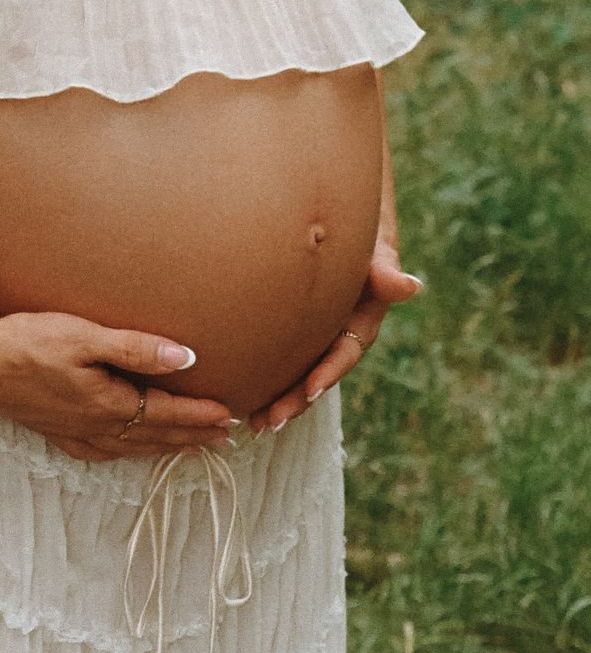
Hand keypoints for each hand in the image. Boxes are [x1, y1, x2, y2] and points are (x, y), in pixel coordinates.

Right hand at [0, 307, 234, 461]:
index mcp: (107, 404)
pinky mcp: (55, 430)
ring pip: (132, 447)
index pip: (166, 413)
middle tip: (226, 438)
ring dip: (166, 446)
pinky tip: (128, 450)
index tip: (230, 416)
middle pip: (155, 436)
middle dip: (193, 436)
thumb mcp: (86, 336)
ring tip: (192, 446)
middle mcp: (94, 426)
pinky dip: (128, 453)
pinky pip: (103, 451)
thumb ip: (137, 348)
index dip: (200, 416)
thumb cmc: (29, 341)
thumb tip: (186, 358)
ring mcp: (73, 432)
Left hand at [247, 240, 423, 433]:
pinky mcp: (296, 331)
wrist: (343, 228)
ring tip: (254, 423)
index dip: (329, 372)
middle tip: (270, 422)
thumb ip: (386, 271)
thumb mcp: (377, 253)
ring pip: (298, 373)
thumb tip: (410, 285)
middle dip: (296, 400)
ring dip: (278, 400)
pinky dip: (264, 377)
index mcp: (361, 323)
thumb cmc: (363, 239)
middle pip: (318, 374)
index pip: (345, 353)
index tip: (311, 390)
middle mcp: (338, 336)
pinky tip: (240, 395)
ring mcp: (316, 336)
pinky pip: (281, 358)